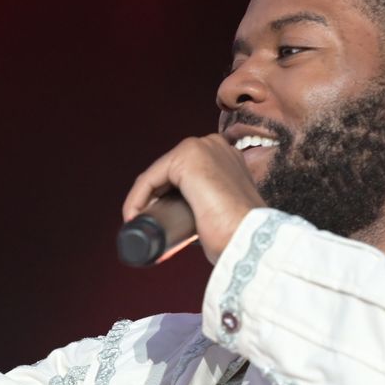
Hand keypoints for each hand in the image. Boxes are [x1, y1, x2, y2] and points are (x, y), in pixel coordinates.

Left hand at [122, 135, 267, 264]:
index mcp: (229, 157)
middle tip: (148, 229)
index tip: (159, 226)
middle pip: (169, 174)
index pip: (185, 175)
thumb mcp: (229, 213)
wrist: (250, 240)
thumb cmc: (241, 235)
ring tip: (140, 228)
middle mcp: (216, 145)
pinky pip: (149, 180)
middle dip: (153, 200)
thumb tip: (198, 223)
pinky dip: (136, 200)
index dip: (166, 200)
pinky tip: (134, 220)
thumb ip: (218, 208)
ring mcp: (201, 147)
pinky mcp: (185, 158)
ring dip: (142, 202)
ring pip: (158, 177)